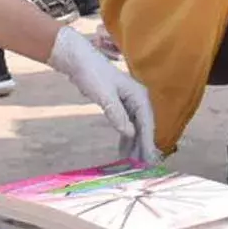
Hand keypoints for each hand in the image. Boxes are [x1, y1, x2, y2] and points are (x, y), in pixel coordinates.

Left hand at [49, 26, 158, 163]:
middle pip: (144, 127)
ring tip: (133, 164)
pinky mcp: (120, 105)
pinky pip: (127, 125)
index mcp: (138, 95)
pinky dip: (126, 138)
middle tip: (143, 168)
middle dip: (143, 147)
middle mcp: (137, 98)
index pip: (147, 123)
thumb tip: (130, 133)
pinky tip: (123, 151)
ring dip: (135, 145)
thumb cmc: (92, 74)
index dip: (148, 142)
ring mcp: (129, 102)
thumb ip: (117, 114)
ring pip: (136, 128)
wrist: (78, 60)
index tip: (149, 160)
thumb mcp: (104, 95)